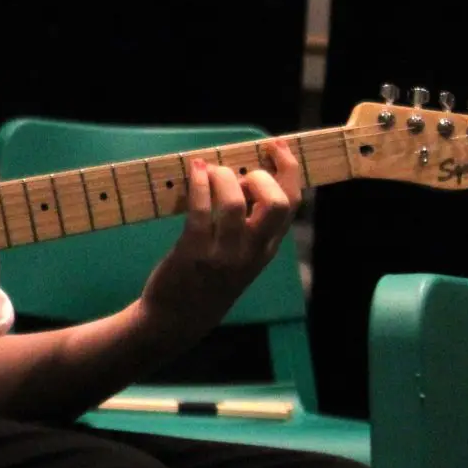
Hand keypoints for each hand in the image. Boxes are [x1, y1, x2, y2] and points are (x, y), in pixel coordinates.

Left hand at [137, 142, 300, 344]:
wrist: (175, 320)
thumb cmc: (206, 283)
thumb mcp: (240, 260)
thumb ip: (249, 227)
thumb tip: (243, 177)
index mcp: (266, 249)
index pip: (292, 204)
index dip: (289, 169)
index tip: (275, 146)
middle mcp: (252, 252)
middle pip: (277, 203)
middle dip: (261, 176)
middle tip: (238, 174)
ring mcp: (223, 255)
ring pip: (235, 203)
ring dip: (222, 176)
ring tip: (208, 170)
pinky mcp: (193, 253)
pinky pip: (200, 211)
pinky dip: (198, 184)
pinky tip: (193, 172)